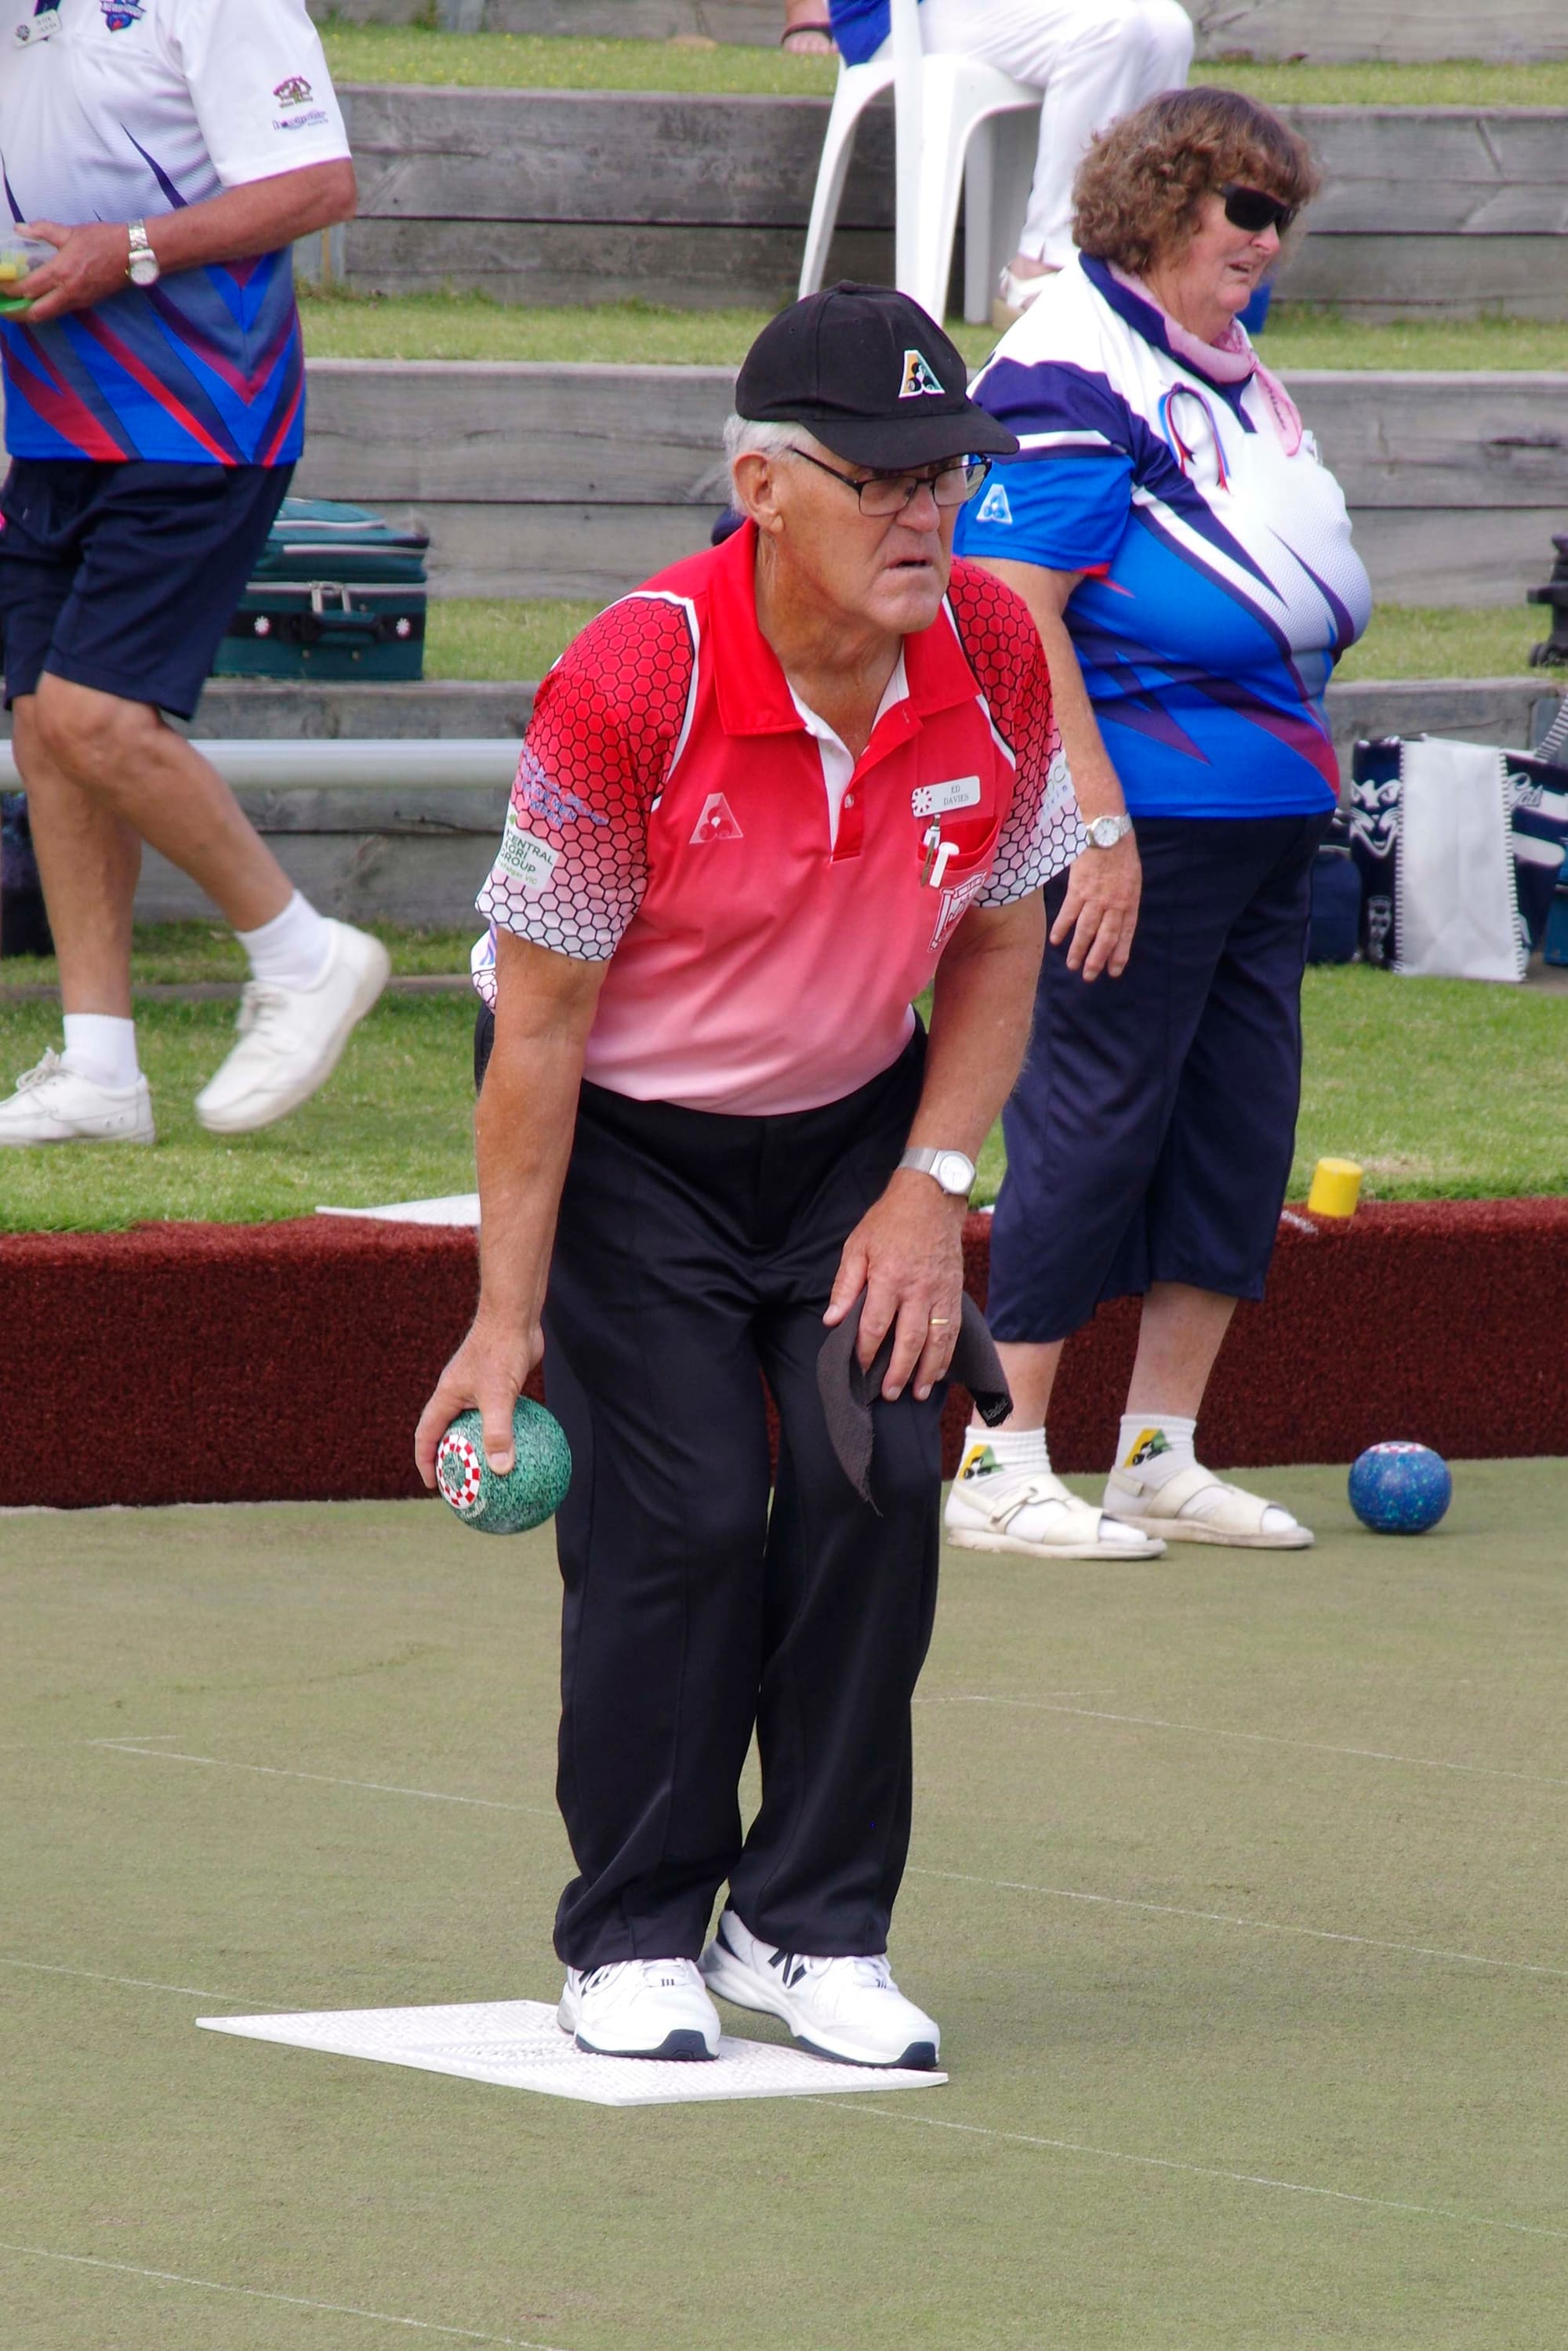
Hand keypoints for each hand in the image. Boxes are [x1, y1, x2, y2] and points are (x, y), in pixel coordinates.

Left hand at [16, 222, 133, 324]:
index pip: (26, 288)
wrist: (134, 255)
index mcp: (61, 272)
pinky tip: (39, 299)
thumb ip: (42, 231)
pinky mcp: (86, 302)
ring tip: (16, 305)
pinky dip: (45, 308)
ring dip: (29, 313)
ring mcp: (78, 301)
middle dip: (15, 313)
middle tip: (3, 306)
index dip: (8, 289)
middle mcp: (68, 292)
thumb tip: (19, 228)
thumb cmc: (104, 240)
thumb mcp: (70, 232)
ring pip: (48, 315)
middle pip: (35, 313)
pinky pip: (60, 310)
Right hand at [414, 1313, 540, 1485]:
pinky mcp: (499, 1383)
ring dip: (478, 1445)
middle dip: (451, 1458)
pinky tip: (522, 1445)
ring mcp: (477, 1387)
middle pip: (447, 1432)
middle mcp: (458, 1393)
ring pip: (473, 1423)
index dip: (425, 1462)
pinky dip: (503, 1430)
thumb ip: (498, 1432)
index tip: (434, 1486)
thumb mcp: (499, 1396)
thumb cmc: (501, 1350)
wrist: (515, 1316)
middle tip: (463, 1484)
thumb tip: (501, 1470)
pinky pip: (497, 1414)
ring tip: (491, 1470)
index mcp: (446, 1396)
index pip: (426, 1436)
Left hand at [823, 1171, 966, 1402]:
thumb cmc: (889, 1222)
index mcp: (888, 1278)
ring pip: (936, 1341)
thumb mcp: (857, 1246)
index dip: (866, 1350)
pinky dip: (946, 1355)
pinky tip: (938, 1372)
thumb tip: (832, 1319)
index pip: (875, 1325)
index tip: (860, 1367)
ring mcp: (940, 1293)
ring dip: (926, 1371)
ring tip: (916, 1393)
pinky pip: (952, 1331)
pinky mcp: (954, 1293)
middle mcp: (917, 1290)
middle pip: (908, 1341)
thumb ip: (845, 1286)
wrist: (931, 1199)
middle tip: (888, 1393)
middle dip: (898, 1372)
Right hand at [1050, 827, 1140, 979]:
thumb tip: (1118, 921)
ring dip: (1078, 950)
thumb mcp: (1132, 879)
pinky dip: (1062, 928)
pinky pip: (1069, 913)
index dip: (1119, 954)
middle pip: (1105, 937)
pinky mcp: (1079, 889)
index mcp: (1130, 901)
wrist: (1107, 831)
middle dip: (1097, 960)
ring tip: (1072, 966)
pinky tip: (1056, 941)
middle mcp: (1114, 903)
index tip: (1113, 972)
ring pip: (1087, 930)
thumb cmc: (1120, 854)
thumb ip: (1125, 901)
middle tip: (1089, 976)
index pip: (1125, 934)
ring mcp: (1096, 897)